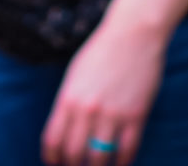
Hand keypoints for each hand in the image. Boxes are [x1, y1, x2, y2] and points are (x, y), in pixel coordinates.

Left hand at [41, 20, 165, 165]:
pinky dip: (122, 163)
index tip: (54, 163)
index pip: (53, 140)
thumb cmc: (102, 51)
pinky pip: (127, 152)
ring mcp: (112, 114)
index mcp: (68, 97)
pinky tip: (119, 162)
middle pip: (73, 154)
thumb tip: (64, 132)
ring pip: (99, 159)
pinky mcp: (136, 117)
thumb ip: (69, 102)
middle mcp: (87, 109)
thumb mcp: (76, 74)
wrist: (133, 34)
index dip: (51, 157)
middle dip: (72, 165)